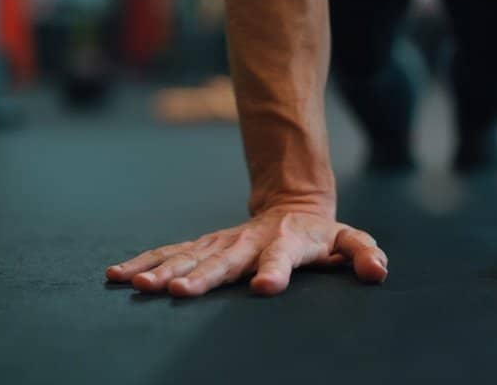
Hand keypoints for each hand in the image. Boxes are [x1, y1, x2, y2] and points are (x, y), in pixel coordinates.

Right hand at [105, 207, 387, 296]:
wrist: (291, 202)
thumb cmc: (320, 232)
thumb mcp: (347, 238)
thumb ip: (363, 253)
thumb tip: (378, 271)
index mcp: (286, 243)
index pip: (283, 258)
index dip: (276, 271)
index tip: (265, 288)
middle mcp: (248, 242)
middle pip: (224, 261)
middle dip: (202, 277)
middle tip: (178, 294)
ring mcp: (221, 243)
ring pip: (189, 257)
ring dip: (163, 272)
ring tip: (138, 287)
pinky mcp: (202, 246)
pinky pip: (169, 254)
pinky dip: (144, 263)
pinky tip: (118, 275)